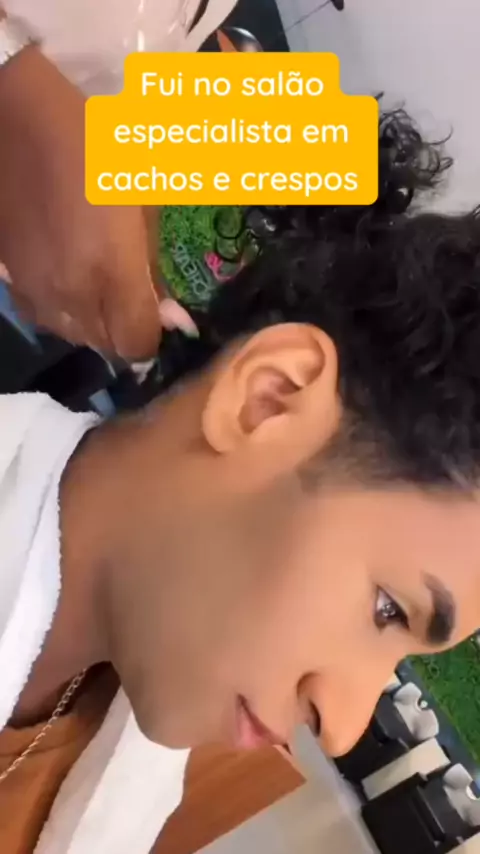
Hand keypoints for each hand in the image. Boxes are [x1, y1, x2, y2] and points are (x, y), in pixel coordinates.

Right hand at [0, 46, 194, 360]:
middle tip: (135, 302)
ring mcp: (34, 287)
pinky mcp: (9, 275)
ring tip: (102, 291)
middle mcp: (70, 292)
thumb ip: (154, 264)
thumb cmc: (92, 144)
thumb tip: (171, 314)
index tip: (161, 318)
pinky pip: (41, 315)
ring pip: (71, 335)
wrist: (15, 113)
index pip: (136, 344)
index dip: (153, 339)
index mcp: (110, 270)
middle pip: (105, 346)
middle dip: (125, 332)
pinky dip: (61, 311)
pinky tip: (67, 280)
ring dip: (93, 325)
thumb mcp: (143, 198)